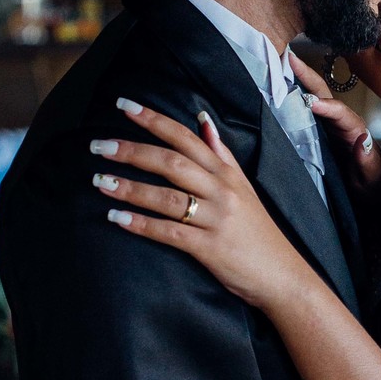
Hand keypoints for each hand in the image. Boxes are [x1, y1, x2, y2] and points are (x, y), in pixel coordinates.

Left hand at [90, 100, 309, 311]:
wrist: (282, 274)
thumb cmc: (258, 231)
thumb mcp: (243, 186)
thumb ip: (221, 153)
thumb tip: (202, 119)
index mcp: (225, 173)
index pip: (185, 137)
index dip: (154, 119)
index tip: (123, 105)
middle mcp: (221, 190)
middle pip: (171, 162)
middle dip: (132, 151)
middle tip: (98, 146)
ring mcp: (216, 219)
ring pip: (167, 197)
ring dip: (130, 187)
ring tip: (99, 181)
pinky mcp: (210, 248)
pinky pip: (170, 232)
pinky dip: (141, 224)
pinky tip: (117, 218)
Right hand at [289, 52, 380, 198]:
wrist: (367, 190)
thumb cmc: (370, 185)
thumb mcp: (371, 180)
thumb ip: (367, 163)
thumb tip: (362, 140)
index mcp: (355, 130)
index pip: (341, 114)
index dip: (327, 107)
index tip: (311, 102)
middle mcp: (341, 121)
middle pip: (324, 93)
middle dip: (307, 75)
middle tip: (288, 58)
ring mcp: (327, 123)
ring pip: (311, 96)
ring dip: (296, 79)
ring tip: (276, 63)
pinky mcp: (316, 128)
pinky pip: (302, 108)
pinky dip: (290, 94)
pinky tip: (275, 85)